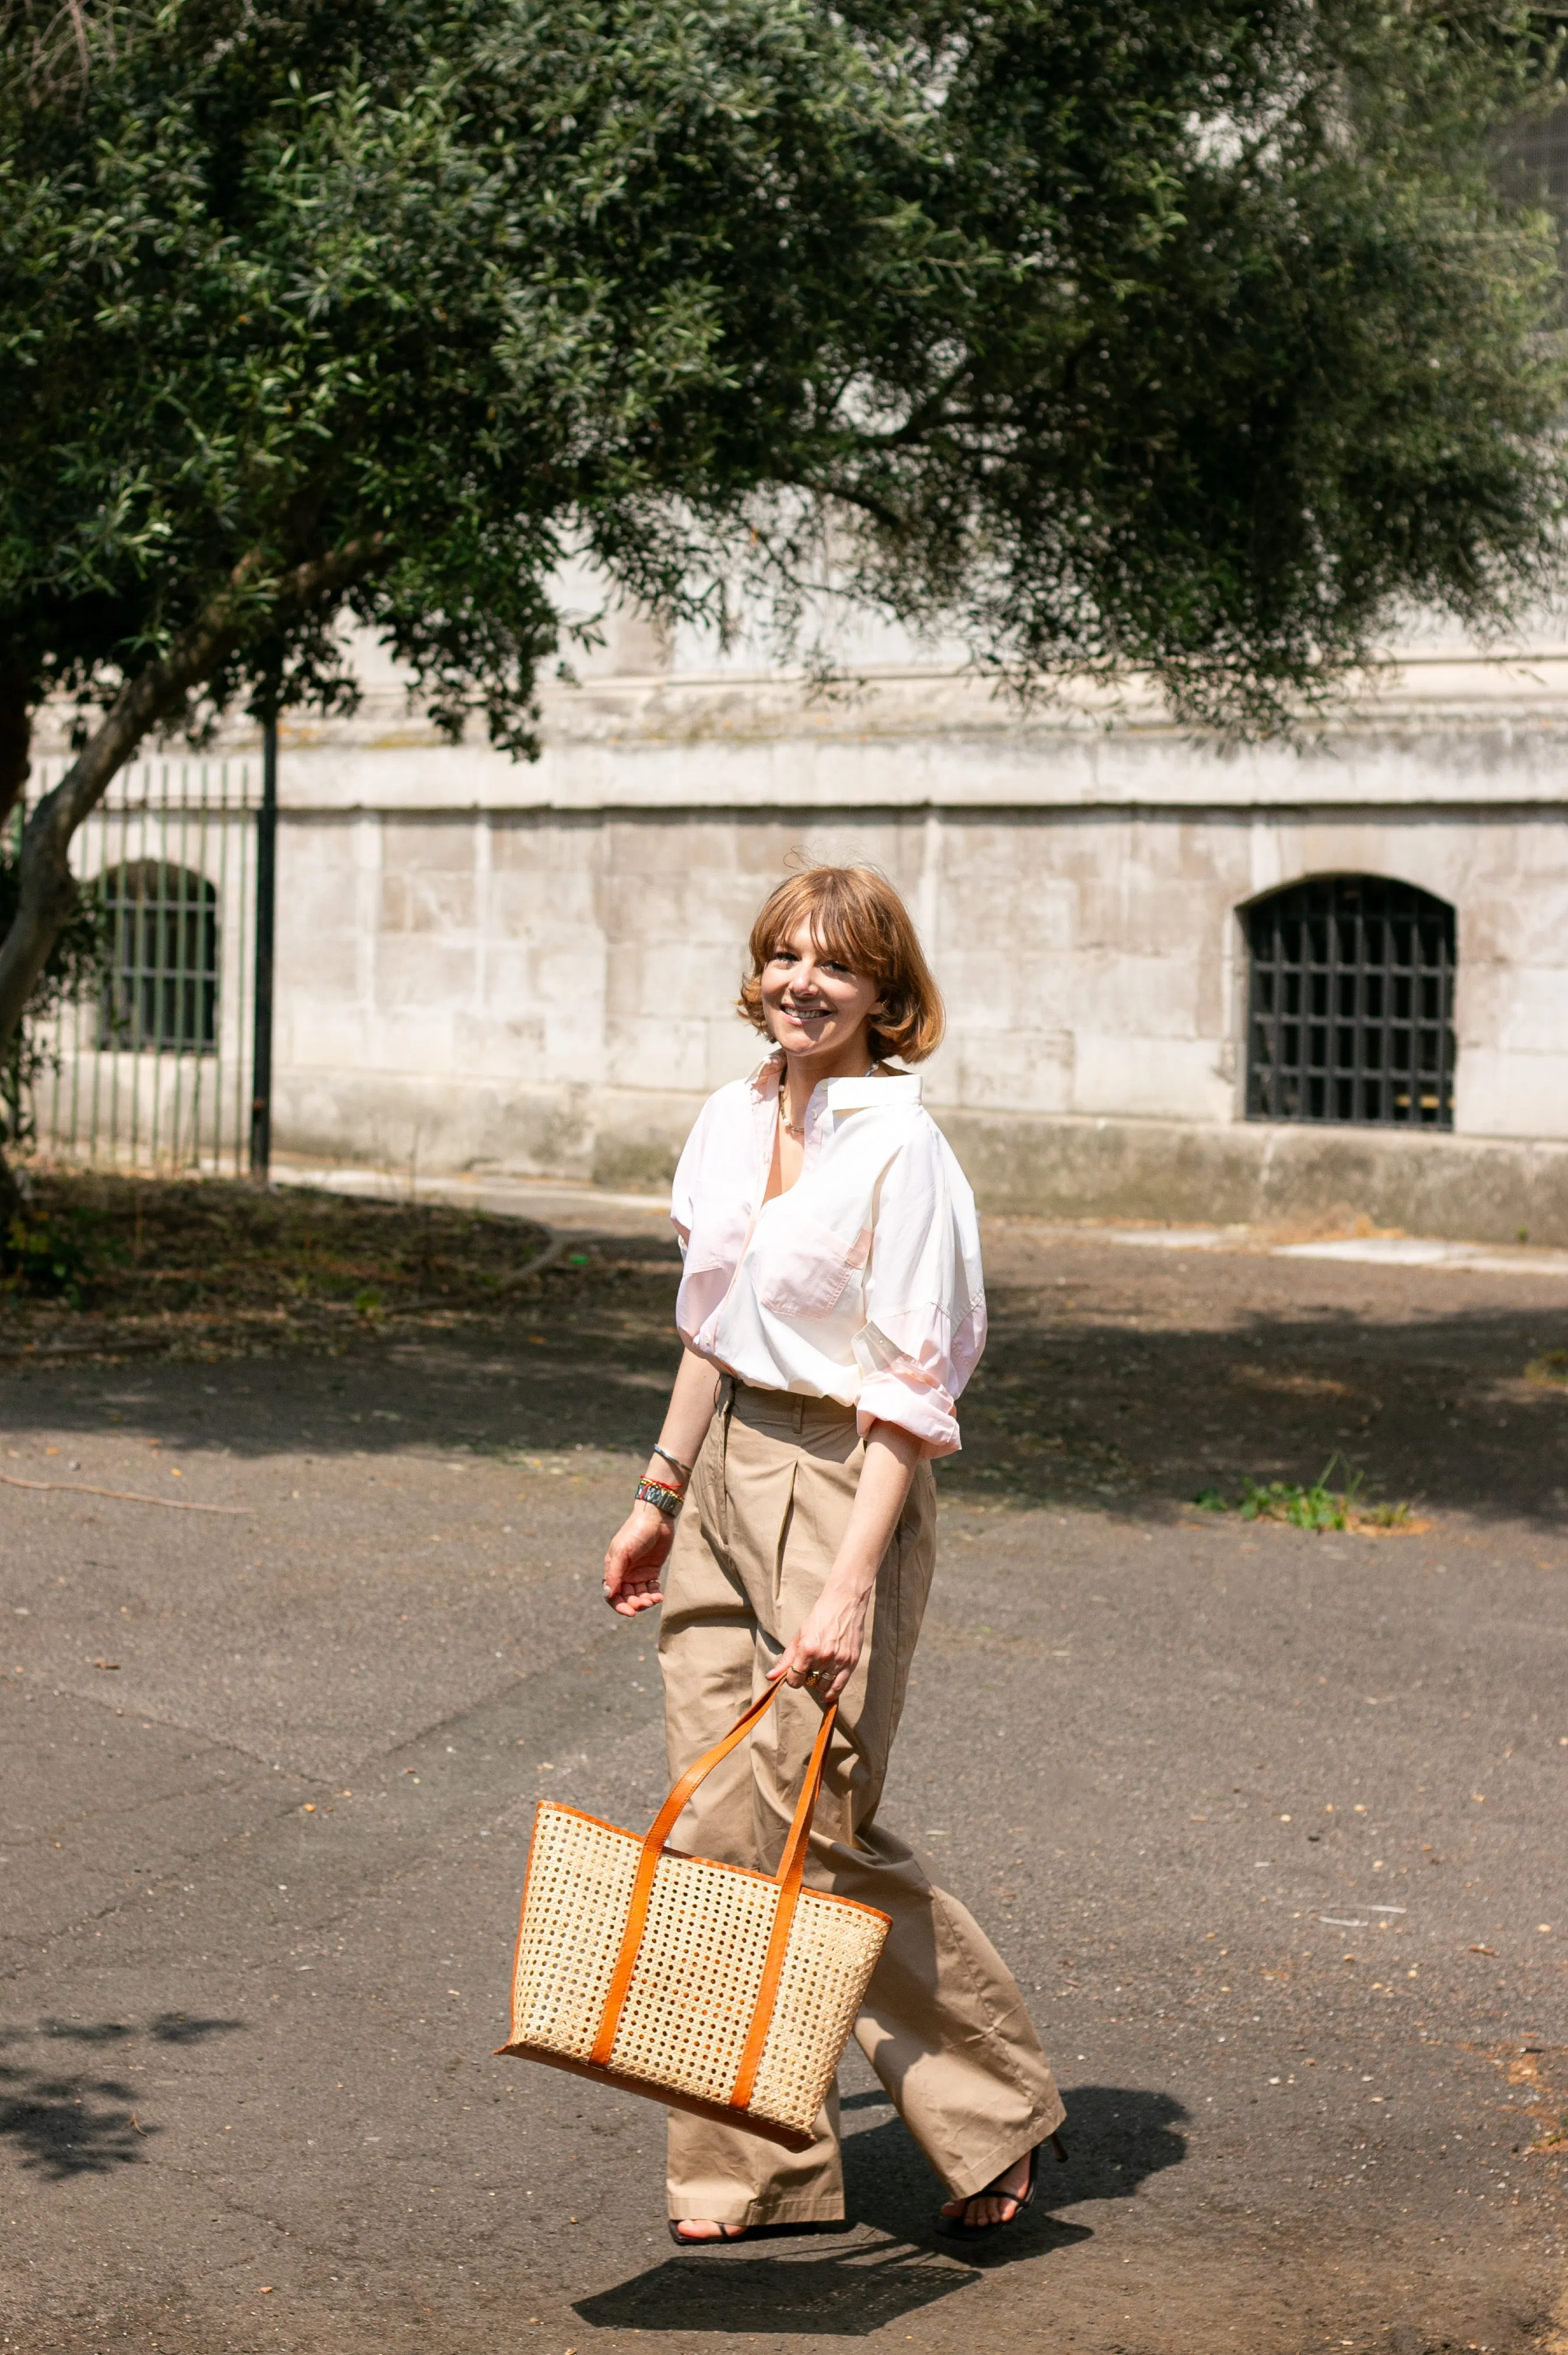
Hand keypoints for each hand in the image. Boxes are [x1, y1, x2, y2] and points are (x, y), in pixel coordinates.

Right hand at [602, 1502, 673, 1615]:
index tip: (631, 1612)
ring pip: (639, 1595)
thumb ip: (615, 1573)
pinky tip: (659, 1596)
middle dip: (635, 1604)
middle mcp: (624, 1573)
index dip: (619, 1606)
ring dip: (646, 1601)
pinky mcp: (652, 1571)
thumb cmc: (636, 1532)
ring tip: (654, 1599)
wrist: (657, 1517)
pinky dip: (654, 1595)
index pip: (612, 1594)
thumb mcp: (622, 1551)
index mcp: (613, 1568)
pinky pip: (651, 1589)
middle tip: (646, 1603)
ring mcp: (638, 1573)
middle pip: (627, 1597)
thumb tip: (608, 1594)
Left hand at [768, 1576, 870, 1703]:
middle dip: (806, 1679)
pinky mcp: (851, 1662)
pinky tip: (826, 1694)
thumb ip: (786, 1659)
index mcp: (807, 1649)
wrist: (844, 1604)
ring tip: (818, 1673)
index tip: (794, 1674)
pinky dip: (831, 1693)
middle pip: (809, 1683)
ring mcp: (839, 1660)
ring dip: (818, 1684)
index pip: (795, 1679)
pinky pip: (839, 1687)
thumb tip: (770, 1677)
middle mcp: (823, 1656)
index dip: (792, 1679)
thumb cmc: (819, 1618)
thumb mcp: (799, 1636)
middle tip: (808, 1669)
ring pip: (824, 1686)